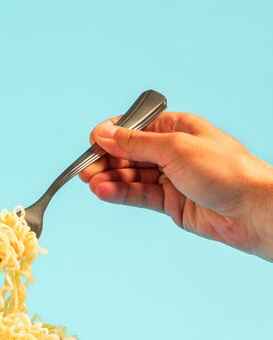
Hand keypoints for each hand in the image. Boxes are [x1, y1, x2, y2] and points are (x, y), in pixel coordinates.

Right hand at [79, 112, 272, 260]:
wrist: (254, 211)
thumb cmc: (226, 171)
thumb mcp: (175, 148)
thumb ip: (135, 143)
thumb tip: (104, 133)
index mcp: (175, 128)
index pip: (132, 128)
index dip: (110, 135)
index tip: (92, 144)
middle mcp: (170, 151)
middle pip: (127, 153)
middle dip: (105, 160)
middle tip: (85, 170)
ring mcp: (169, 178)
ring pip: (129, 176)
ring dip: (109, 179)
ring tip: (92, 184)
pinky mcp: (169, 202)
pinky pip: (137, 195)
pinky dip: (119, 193)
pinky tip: (104, 192)